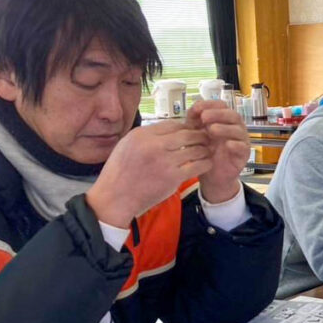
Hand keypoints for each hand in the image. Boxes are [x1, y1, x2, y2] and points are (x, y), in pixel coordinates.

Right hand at [86, 121, 212, 226]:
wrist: (115, 198)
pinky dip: (205, 163)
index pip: (173, 124)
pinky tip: (206, 163)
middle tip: (205, 139)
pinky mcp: (173, 177)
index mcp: (142, 135)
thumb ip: (147, 136)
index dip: (186, 127)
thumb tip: (169, 129)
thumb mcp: (126, 145)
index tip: (191, 131)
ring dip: (205, 149)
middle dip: (199, 136)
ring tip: (207, 151)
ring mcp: (165, 161)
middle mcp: (154, 145)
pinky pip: (198, 165)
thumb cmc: (120, 172)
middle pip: (188, 134)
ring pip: (196, 149)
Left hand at [186, 100, 250, 203]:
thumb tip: (194, 107)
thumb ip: (194, 121)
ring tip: (212, 130)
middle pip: (232, 115)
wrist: (210, 176)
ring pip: (238, 130)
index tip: (197, 109)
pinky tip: (227, 145)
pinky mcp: (244, 154)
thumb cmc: (205, 152)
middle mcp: (234, 128)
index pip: (222, 106)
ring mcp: (241, 140)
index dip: (211, 105)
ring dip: (225, 128)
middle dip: (218, 114)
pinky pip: (243, 147)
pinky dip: (236, 145)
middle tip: (204, 117)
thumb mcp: (196, 134)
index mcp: (223, 120)